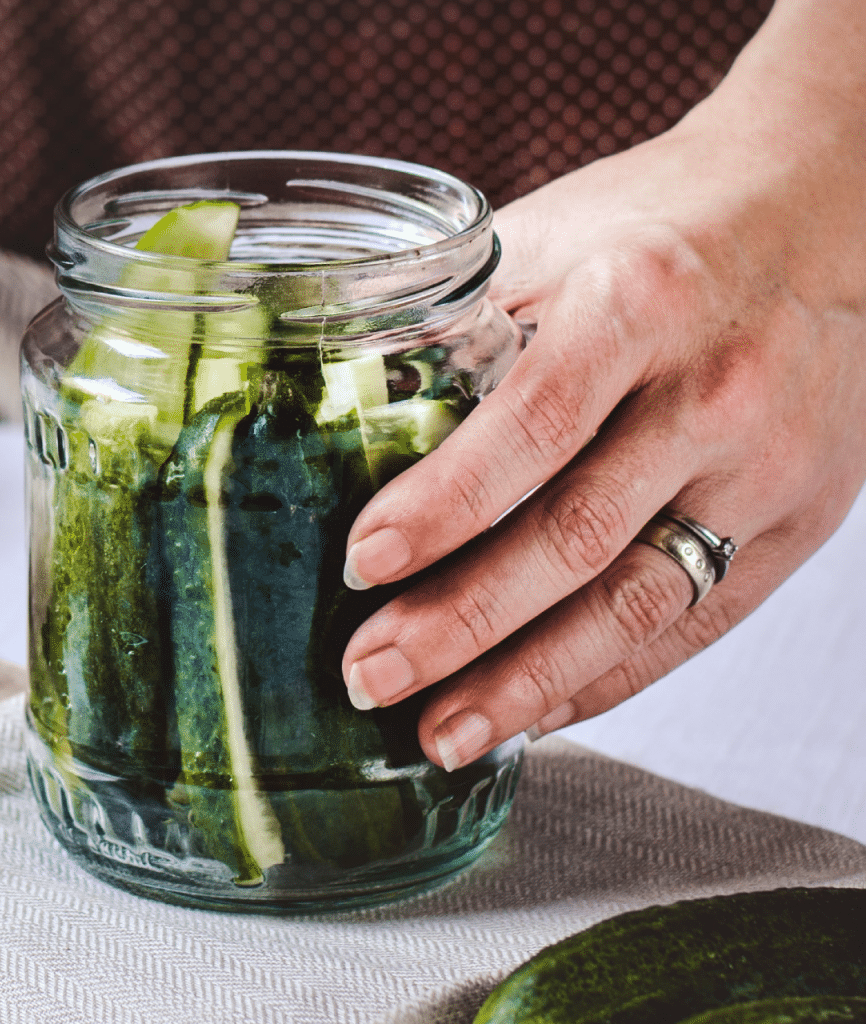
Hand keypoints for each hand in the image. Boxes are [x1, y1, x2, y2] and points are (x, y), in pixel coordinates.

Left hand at [338, 0, 865, 770]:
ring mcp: (767, 468)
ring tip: (439, 734)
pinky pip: (692, 626)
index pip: (531, 423)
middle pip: (577, 536)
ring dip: (528, 683)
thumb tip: (328, 412)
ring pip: (637, 605)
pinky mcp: (795, 524)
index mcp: (637, 303)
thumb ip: (451, 324)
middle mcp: (714, 391)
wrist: (817, 216)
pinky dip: (604, 680)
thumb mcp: (546, 239)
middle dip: (463, 622)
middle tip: (368, 677)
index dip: (444, 503)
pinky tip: (529, 714)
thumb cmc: (651, 229)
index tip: (360, 561)